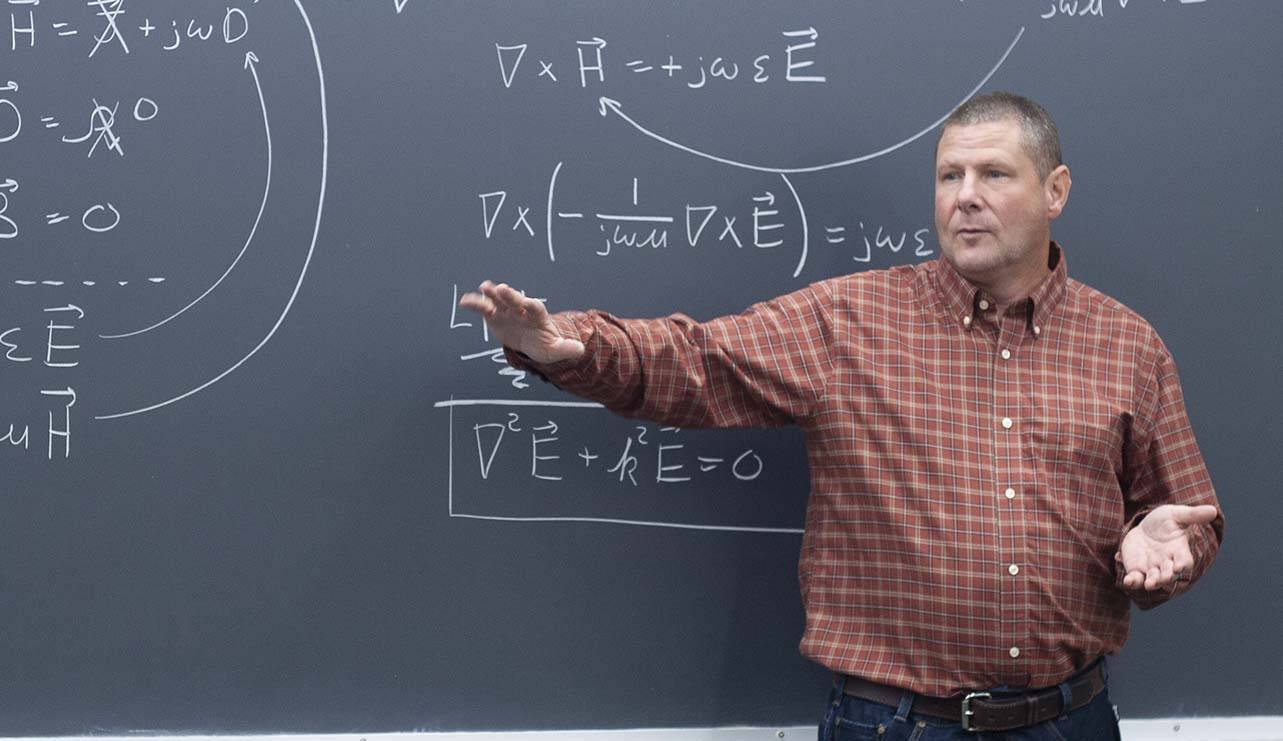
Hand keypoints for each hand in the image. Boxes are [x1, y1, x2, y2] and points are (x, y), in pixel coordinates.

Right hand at [458, 281, 584, 363]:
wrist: (532, 344)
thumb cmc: (544, 344)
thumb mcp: (556, 350)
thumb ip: (566, 348)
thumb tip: (580, 350)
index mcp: (537, 316)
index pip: (535, 308)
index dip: (532, 305)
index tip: (528, 304)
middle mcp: (521, 309)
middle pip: (516, 300)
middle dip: (510, 295)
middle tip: (502, 288)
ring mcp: (506, 311)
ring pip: (499, 300)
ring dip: (492, 294)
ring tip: (483, 288)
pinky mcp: (494, 316)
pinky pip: (483, 308)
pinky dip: (474, 303)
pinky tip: (463, 302)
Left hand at [1115, 504, 1218, 590]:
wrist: (1146, 527)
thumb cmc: (1166, 521)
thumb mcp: (1177, 514)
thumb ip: (1193, 515)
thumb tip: (1213, 510)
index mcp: (1179, 551)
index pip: (1185, 560)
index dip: (1183, 564)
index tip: (1179, 566)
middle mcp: (1167, 562)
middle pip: (1169, 574)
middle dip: (1166, 577)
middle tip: (1163, 578)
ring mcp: (1152, 567)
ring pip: (1153, 579)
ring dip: (1152, 582)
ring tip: (1149, 584)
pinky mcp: (1137, 569)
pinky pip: (1135, 578)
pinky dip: (1132, 581)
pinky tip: (1128, 581)